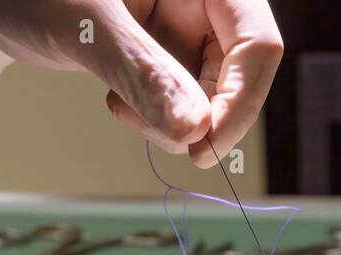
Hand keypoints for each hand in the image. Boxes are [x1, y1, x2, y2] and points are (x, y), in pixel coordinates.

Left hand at [0, 0, 282, 165]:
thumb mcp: (83, 24)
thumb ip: (143, 74)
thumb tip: (193, 133)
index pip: (256, 39)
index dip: (241, 98)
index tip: (204, 147)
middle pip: (240, 69)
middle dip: (203, 115)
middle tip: (165, 142)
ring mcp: (181, 21)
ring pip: (210, 90)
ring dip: (175, 120)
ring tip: (121, 108)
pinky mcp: (160, 48)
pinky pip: (180, 96)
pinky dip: (155, 114)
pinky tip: (117, 102)